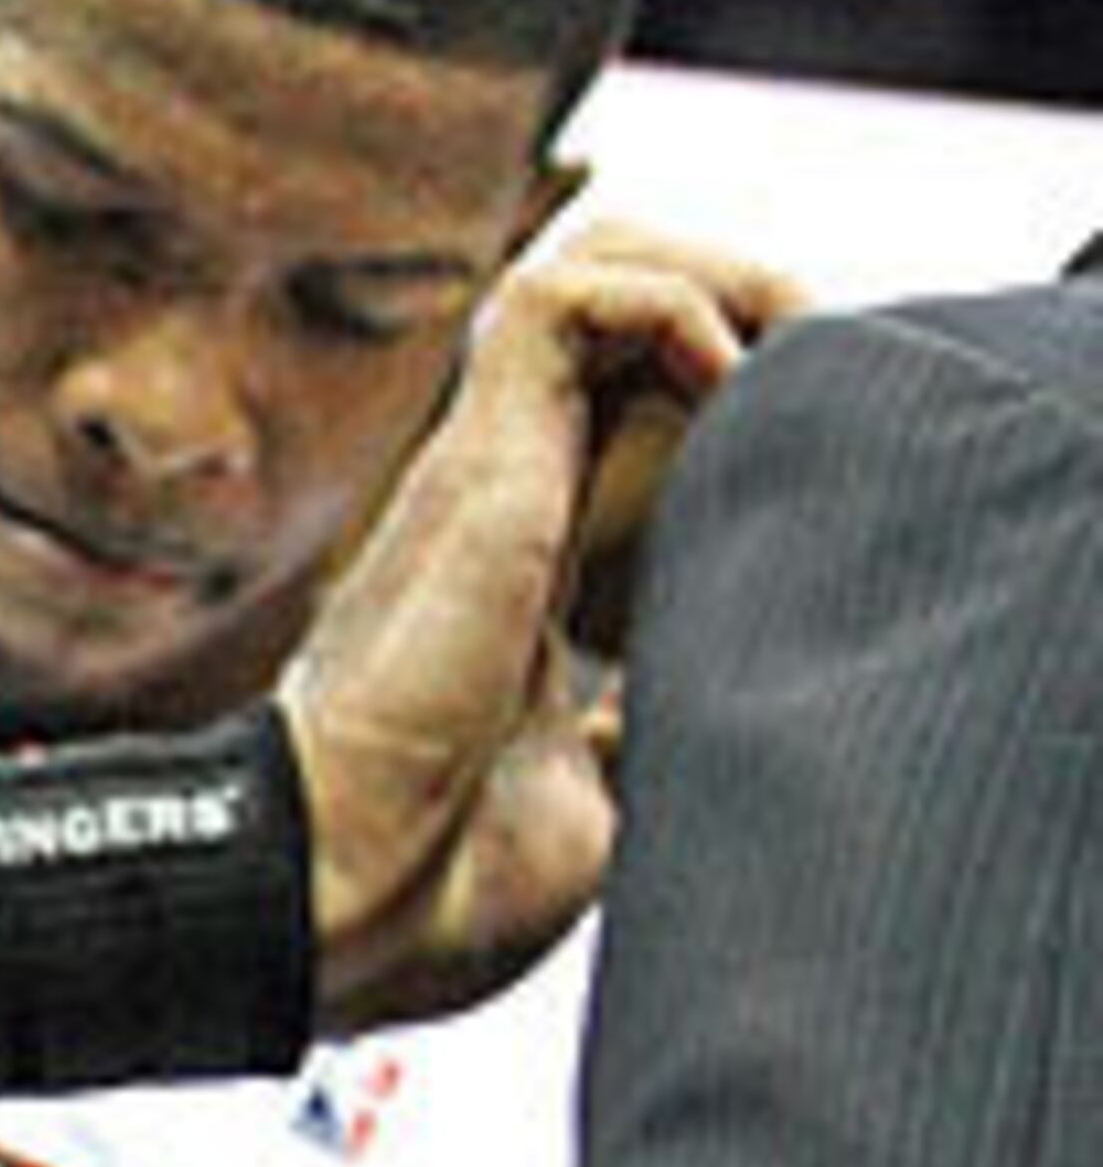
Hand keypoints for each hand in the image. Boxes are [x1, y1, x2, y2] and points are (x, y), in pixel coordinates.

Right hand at [289, 224, 798, 1023]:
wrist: (347, 897)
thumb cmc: (435, 894)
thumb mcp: (596, 817)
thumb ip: (641, 755)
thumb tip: (699, 744)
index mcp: (521, 585)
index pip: (623, 422)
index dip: (723, 405)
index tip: (813, 464)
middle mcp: (500, 508)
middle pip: (616, 315)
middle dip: (739, 312)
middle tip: (820, 387)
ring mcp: (485, 476)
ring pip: (598, 269)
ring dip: (715, 283)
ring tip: (784, 360)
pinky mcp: (479, 458)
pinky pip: (572, 296)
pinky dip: (673, 303)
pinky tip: (726, 380)